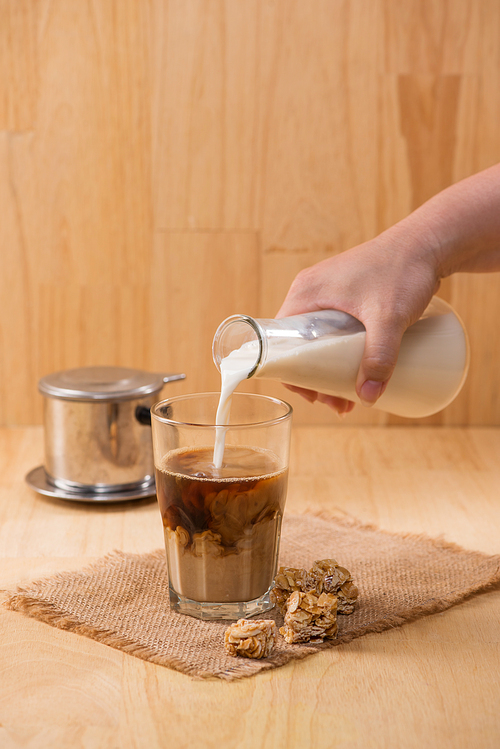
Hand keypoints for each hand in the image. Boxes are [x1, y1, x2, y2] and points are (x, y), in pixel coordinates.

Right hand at [276, 230, 439, 411]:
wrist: (428, 243)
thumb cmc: (402, 271)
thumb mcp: (388, 318)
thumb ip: (379, 357)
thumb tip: (369, 398)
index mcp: (305, 293)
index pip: (281, 342)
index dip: (292, 374)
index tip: (315, 396)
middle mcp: (310, 291)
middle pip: (299, 345)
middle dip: (314, 378)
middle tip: (336, 402)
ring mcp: (328, 292)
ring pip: (317, 339)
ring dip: (326, 368)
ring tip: (349, 394)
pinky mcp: (347, 294)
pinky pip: (332, 329)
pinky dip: (337, 352)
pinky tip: (353, 368)